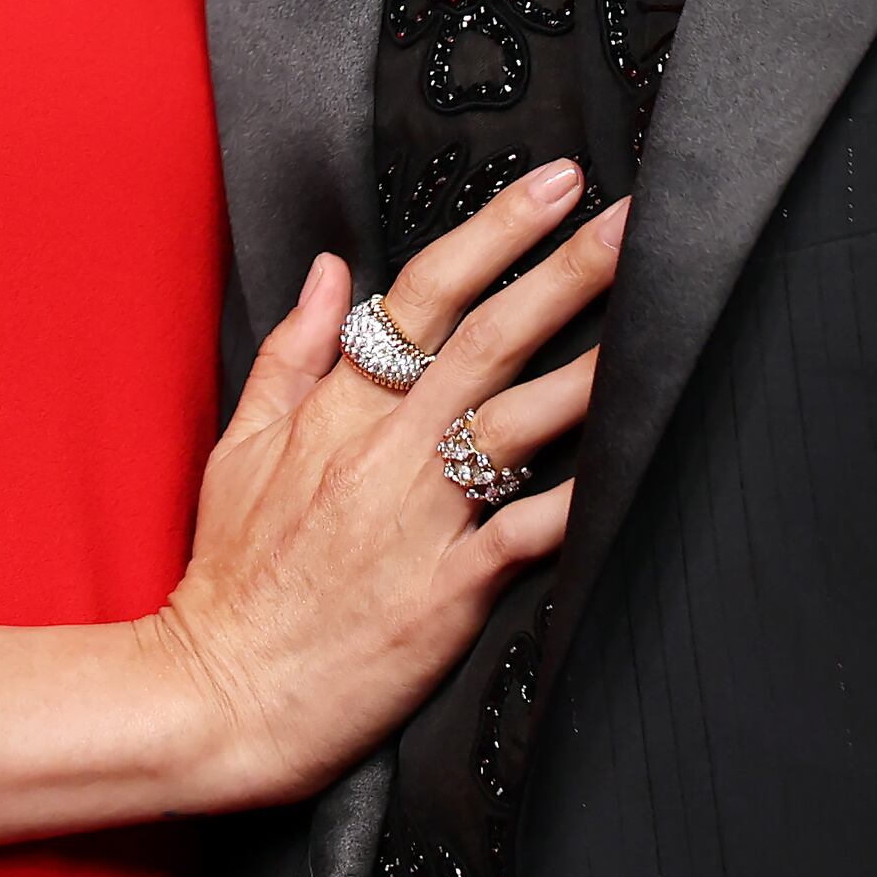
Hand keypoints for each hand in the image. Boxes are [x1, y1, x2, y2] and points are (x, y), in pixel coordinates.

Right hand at [147, 164, 626, 809]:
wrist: (221, 692)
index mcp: (337, 411)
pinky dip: (574, 502)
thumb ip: (292, 352)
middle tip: (629, 220)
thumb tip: (325, 269)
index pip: (423, 295)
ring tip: (654, 323)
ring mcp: (417, 517)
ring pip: (514, 420)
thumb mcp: (238, 446)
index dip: (493, 231)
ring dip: (588, 368)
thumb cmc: (232, 578)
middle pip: (487, 337)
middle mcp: (383, 450)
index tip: (552, 184)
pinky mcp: (444, 590)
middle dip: (564, 271)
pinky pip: (523, 534)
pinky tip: (627, 472)